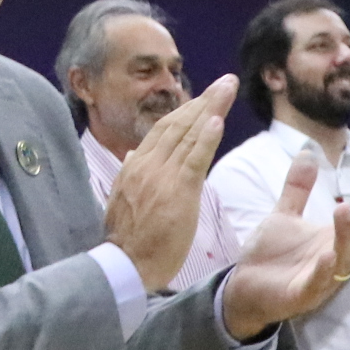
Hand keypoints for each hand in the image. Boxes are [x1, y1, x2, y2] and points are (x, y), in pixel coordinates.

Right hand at [105, 76, 234, 291]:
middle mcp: (147, 165)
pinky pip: (194, 159)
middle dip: (204, 100)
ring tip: (228, 88)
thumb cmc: (128, 240)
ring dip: (211, 108)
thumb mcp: (122, 200)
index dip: (186, 110)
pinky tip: (217, 119)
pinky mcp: (177, 192)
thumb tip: (133, 152)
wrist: (125, 267)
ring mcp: (161, 177)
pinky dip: (206, 138)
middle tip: (226, 82)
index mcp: (135, 166)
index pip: (163, 129)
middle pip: (178, 124)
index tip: (204, 97)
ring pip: (188, 134)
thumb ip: (131, 174)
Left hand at [217, 148, 349, 339]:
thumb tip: (308, 152)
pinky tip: (328, 254)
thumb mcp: (285, 215)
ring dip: (348, 234)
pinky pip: (319, 283)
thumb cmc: (271, 255)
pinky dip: (326, 270)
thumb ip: (298, 188)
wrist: (243, 288)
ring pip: (348, 258)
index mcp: (337, 239)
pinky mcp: (304, 295)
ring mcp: (324, 279)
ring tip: (343, 208)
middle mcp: (338, 258)